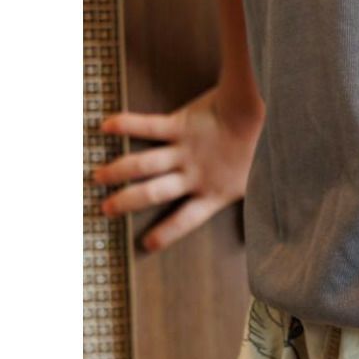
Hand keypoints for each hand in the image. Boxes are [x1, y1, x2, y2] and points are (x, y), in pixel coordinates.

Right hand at [92, 84, 264, 251]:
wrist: (257, 113)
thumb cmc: (260, 149)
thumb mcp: (258, 187)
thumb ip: (249, 208)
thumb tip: (252, 239)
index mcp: (214, 194)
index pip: (186, 220)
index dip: (166, 234)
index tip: (147, 245)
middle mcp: (193, 175)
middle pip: (153, 194)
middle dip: (126, 202)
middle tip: (105, 209)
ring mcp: (184, 151)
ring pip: (143, 164)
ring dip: (118, 171)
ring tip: (97, 177)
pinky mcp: (179, 125)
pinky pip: (147, 125)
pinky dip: (125, 125)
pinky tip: (105, 127)